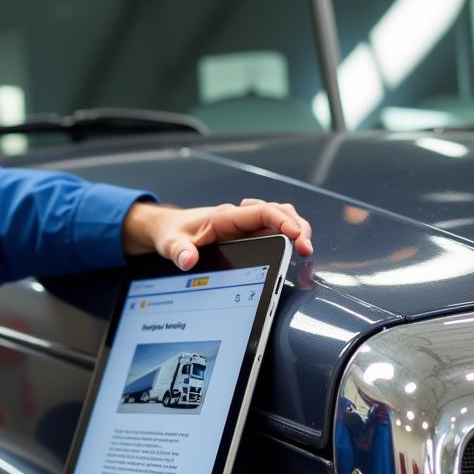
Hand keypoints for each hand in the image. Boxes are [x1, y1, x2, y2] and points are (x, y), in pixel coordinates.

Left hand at [121, 198, 312, 267]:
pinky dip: (288, 237)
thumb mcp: (170, 244)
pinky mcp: (247, 234)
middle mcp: (240, 218)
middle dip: (297, 228)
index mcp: (225, 217)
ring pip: (281, 219)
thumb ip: (179, 252)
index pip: (262, 212)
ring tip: (303, 251)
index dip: (283, 221)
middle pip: (279, 212)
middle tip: (305, 250)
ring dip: (296, 230)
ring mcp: (246, 226)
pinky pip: (274, 230)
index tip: (297, 237)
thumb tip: (188, 261)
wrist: (168, 228)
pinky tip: (292, 251)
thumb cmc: (171, 232)